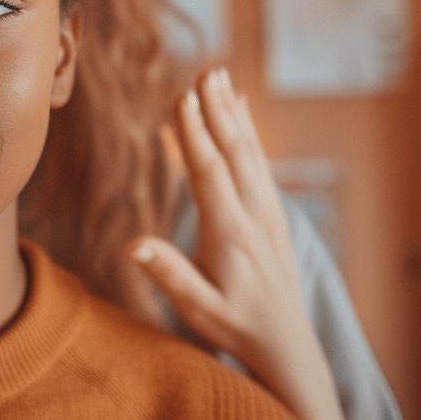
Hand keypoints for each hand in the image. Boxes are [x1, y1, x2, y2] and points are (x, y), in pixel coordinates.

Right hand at [126, 66, 361, 419]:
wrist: (288, 347)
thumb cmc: (235, 326)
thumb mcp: (198, 308)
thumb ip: (169, 273)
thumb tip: (132, 245)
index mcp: (232, 234)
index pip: (209, 174)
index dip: (194, 135)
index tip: (183, 97)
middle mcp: (255, 216)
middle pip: (234, 153)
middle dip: (217, 110)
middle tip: (205, 72)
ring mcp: (269, 213)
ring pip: (250, 153)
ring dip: (233, 114)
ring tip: (220, 78)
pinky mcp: (274, 216)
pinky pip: (260, 163)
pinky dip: (249, 133)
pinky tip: (240, 113)